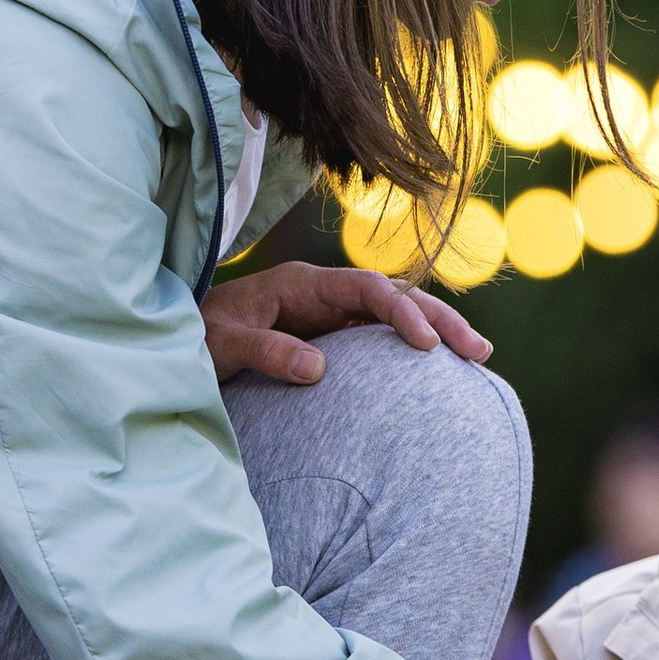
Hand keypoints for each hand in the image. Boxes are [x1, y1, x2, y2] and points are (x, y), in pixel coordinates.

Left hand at [200, 260, 492, 388]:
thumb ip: (265, 351)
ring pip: (394, 316)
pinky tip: (437, 375)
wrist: (180, 339)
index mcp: (302, 284)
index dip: (402, 312)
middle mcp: (324, 294)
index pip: (367, 289)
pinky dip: (411, 350)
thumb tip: (318, 369)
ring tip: (476, 359)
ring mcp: (329, 315)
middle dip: (438, 319)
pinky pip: (378, 339)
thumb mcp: (222, 344)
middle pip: (394, 297)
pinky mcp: (330, 338)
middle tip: (478, 351)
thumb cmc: (197, 337)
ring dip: (435, 332)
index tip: (427, 346)